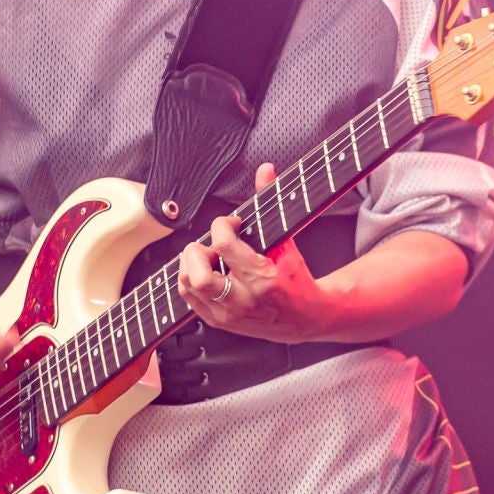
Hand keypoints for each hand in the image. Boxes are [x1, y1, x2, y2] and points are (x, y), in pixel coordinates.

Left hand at [176, 163, 326, 343]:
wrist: (306, 319)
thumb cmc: (297, 281)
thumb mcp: (288, 242)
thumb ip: (271, 202)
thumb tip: (265, 170)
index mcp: (262, 279)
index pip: (224, 246)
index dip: (222, 225)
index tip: (232, 224)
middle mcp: (242, 300)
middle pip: (197, 275)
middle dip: (197, 251)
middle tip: (212, 246)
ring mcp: (228, 315)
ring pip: (187, 286)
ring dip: (192, 265)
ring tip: (210, 258)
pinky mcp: (219, 323)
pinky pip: (188, 299)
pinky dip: (191, 280)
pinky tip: (208, 272)